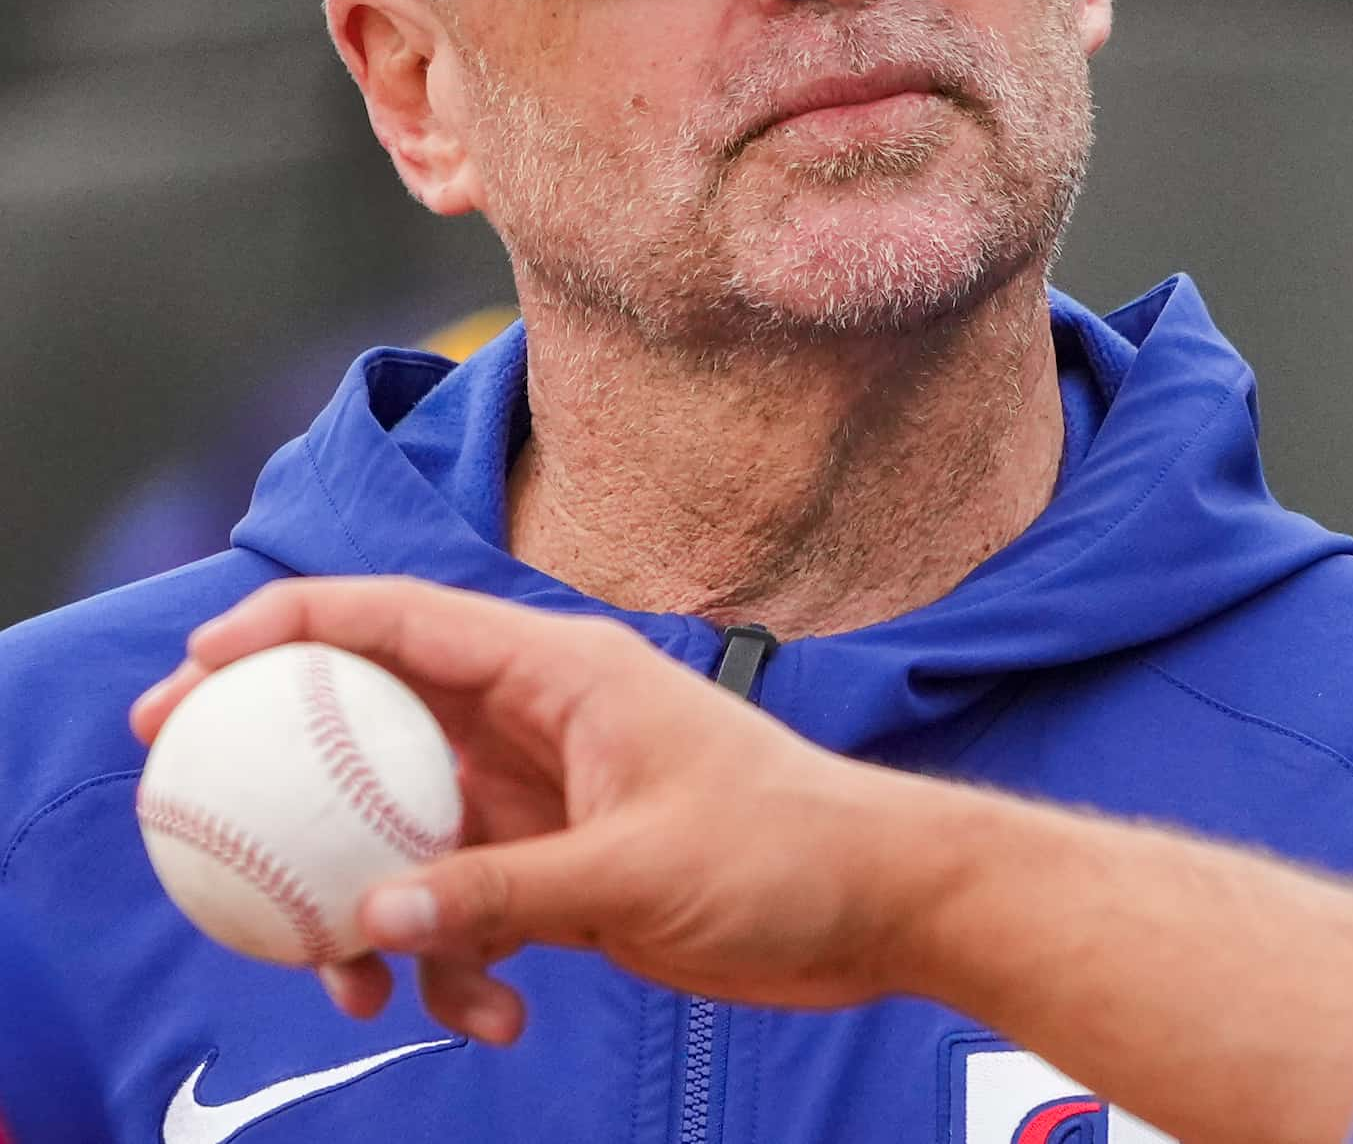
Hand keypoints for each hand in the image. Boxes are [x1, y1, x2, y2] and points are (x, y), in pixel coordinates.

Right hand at [130, 577, 919, 1046]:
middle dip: (276, 769)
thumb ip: (502, 893)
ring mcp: (544, 800)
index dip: (285, 628)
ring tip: (353, 990)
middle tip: (178, 811)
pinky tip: (495, 1020)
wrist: (884, 906)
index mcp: (557, 673)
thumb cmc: (792, 851)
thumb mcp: (638, 870)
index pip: (395, 621)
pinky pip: (459, 910)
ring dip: (363, 913)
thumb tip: (366, 917)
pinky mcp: (562, 872)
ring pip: (400, 836)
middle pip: (370, 725)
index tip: (195, 676)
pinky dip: (452, 966)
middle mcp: (538, 724)